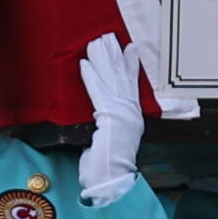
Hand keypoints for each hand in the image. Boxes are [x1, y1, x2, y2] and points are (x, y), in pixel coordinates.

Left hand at [75, 35, 149, 205]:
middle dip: (115, 56)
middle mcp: (131, 113)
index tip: (131, 48)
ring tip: (95, 43)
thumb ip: (108, 131)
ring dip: (103, 60)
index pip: (131, 86)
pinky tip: (84, 64)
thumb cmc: (108, 170)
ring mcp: (122, 115)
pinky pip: (99, 93)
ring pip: (112, 81)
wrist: (112, 182)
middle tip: (108, 36)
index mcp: (132, 119)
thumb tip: (103, 126)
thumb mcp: (109, 145)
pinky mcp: (110, 118)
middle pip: (122, 78)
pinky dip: (92, 78)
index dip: (131, 66)